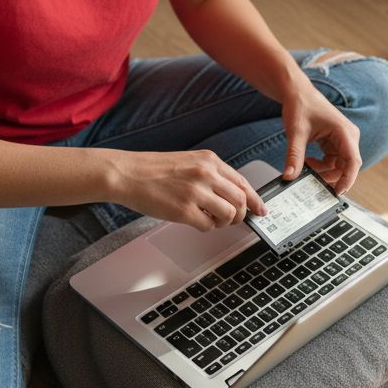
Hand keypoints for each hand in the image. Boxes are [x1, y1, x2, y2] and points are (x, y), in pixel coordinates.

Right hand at [107, 149, 267, 231]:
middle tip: (232, 220)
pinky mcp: (183, 211)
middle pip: (240, 201)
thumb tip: (232, 195)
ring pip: (228, 215)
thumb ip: (211, 175)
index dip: (255, 199)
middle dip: (240, 215)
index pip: (243, 182)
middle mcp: (205, 174)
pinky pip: (208, 226)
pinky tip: (194, 221)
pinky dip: (206, 227)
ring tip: (210, 220)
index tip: (261, 210)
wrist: (127, 173)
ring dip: (223, 223)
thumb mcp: (188, 162)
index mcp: (208, 160)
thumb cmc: (153, 169)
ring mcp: (195, 193)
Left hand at [281, 80, 361, 195]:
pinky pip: (333, 160)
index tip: (336, 192)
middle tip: (313, 182)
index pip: (353, 162)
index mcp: (344, 132)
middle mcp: (348, 136)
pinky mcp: (336, 141)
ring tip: (306, 166)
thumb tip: (289, 175)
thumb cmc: (301, 105)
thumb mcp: (296, 132)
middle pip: (347, 166)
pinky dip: (322, 165)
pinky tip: (308, 161)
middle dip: (331, 177)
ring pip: (339, 165)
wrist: (297, 92)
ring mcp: (343, 139)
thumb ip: (294, 155)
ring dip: (324, 171)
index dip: (347, 180)